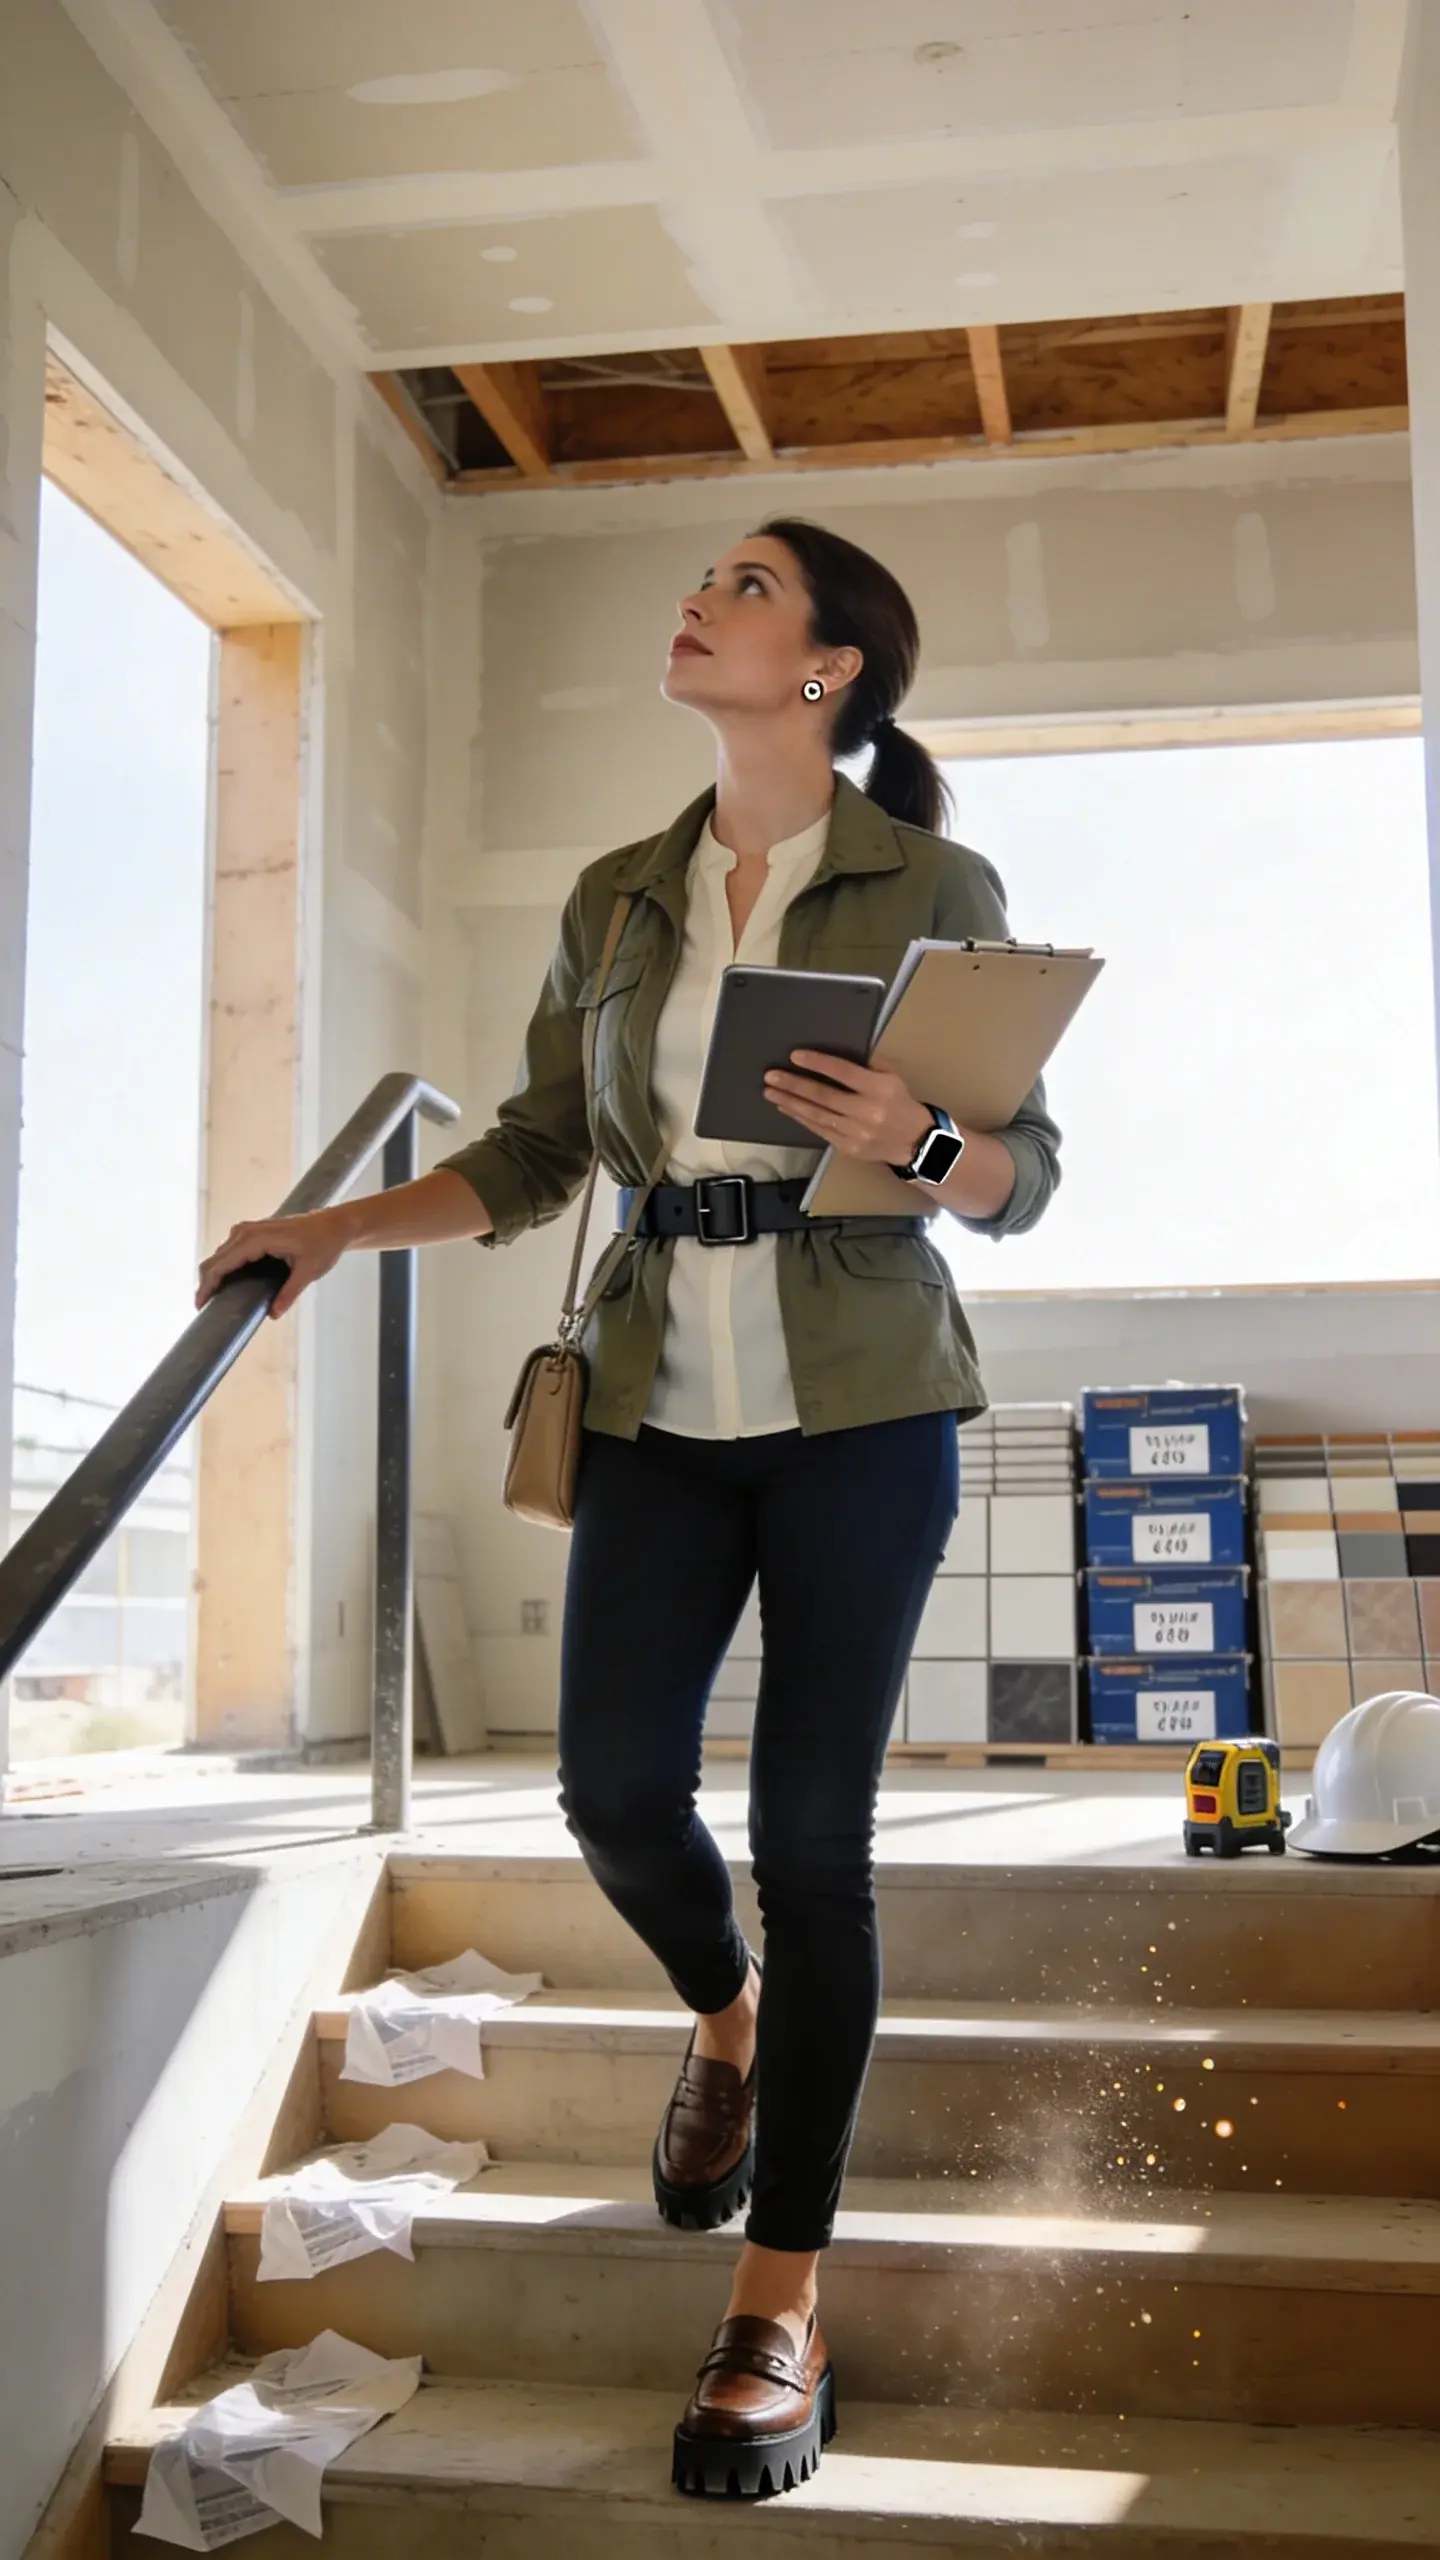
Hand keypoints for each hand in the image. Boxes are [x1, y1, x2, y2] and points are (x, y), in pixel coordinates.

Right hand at [195, 1208, 347, 1319]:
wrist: (333, 1225)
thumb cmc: (323, 1244)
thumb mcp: (309, 1271)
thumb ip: (290, 1293)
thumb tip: (273, 1314)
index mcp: (256, 1239)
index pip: (221, 1264)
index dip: (207, 1285)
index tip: (200, 1306)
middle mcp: (245, 1231)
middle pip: (214, 1260)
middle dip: (206, 1284)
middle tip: (203, 1309)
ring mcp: (246, 1231)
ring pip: (219, 1256)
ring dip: (213, 1277)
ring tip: (212, 1301)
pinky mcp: (250, 1234)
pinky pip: (229, 1252)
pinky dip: (223, 1269)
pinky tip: (225, 1286)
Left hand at [764, 1050, 933, 1164]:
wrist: (914, 1142)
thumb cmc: (899, 1103)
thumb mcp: (891, 1077)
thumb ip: (867, 1064)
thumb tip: (836, 1056)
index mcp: (879, 1089)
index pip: (842, 1072)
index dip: (817, 1063)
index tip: (795, 1056)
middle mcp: (866, 1111)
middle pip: (823, 1095)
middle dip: (794, 1085)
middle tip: (771, 1076)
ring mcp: (855, 1132)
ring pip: (816, 1115)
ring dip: (790, 1102)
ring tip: (771, 1092)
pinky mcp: (848, 1147)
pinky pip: (819, 1130)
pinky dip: (801, 1118)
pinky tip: (787, 1108)